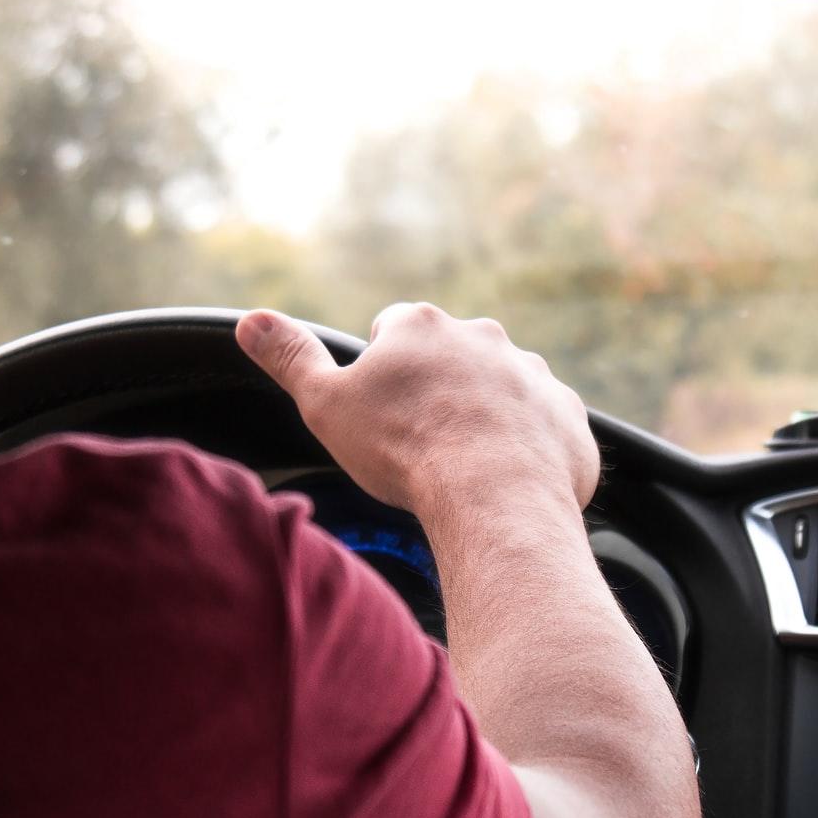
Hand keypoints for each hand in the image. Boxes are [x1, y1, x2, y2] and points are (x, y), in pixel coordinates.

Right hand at [236, 304, 597, 520]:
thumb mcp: (325, 405)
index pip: (391, 328)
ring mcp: (532, 375)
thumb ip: (290, 358)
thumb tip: (250, 321)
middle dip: (438, 391)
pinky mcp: (567, 416)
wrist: (493, 496)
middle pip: (451, 357)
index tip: (382, 410)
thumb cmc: (403, 451)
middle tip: (422, 443)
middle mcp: (483, 337)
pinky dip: (529, 449)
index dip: (381, 370)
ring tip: (466, 467)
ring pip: (501, 390)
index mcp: (422, 327)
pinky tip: (507, 482)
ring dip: (485, 417)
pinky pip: (544, 427)